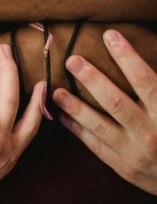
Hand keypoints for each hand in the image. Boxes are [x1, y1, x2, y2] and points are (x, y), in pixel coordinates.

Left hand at [52, 29, 156, 194]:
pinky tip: (63, 117)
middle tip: (72, 60)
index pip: (144, 79)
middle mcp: (149, 132)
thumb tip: (153, 51)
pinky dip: (78, 131)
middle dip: (92, 79)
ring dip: (76, 107)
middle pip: (115, 101)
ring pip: (100, 127)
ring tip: (57, 92)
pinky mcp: (124, 167)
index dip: (126, 56)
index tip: (110, 35)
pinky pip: (96, 147)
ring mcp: (135, 152)